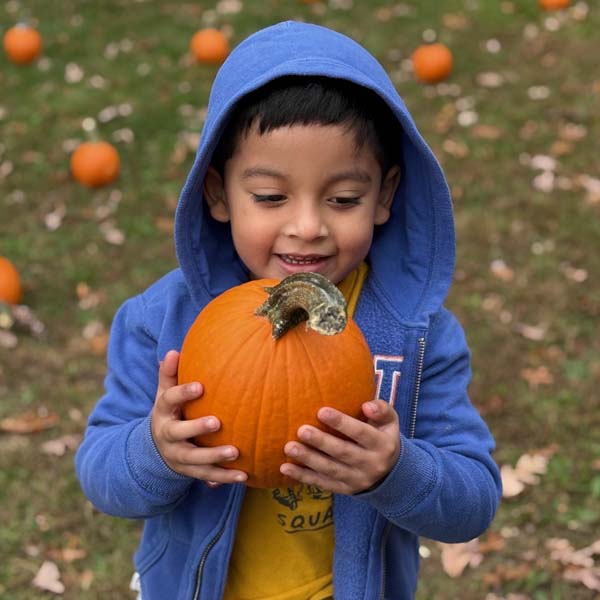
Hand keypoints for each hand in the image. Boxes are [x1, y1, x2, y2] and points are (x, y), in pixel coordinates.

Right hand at [150, 350, 246, 484]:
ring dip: (214, 458)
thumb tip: (173, 351)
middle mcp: (167, 435)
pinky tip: (243, 475)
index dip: (183, 393)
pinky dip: (224, 477)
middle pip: (178, 433)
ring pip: (193, 459)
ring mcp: (177, 456)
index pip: (169, 400)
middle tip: (217, 422)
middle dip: (196, 428)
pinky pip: (206, 476)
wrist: (156, 448)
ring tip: (235, 452)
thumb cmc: (171, 412)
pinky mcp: (189, 471)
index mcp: (162, 412)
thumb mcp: (165, 393)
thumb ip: (170, 374)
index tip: (200, 386)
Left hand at [280, 400, 399, 494]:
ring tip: (289, 447)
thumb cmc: (383, 437)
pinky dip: (303, 476)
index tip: (321, 411)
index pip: (360, 433)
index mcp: (382, 445)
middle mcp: (370, 464)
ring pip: (330, 469)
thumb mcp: (390, 422)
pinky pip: (322, 483)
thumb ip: (381, 410)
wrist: (391, 474)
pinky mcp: (344, 489)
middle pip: (343, 452)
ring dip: (308, 459)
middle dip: (321, 442)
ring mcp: (356, 480)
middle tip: (301, 430)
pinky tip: (286, 468)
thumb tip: (366, 406)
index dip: (342, 423)